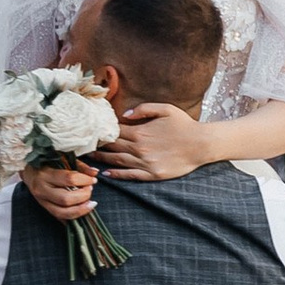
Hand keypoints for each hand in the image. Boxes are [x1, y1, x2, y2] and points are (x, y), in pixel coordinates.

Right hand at [22, 159, 97, 219]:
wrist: (28, 171)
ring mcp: (42, 201)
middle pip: (65, 199)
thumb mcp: (62, 159)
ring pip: (62, 212)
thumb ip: (80, 166)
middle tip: (90, 190)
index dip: (85, 180)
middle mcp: (41, 189)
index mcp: (45, 174)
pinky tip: (82, 212)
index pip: (69, 179)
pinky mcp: (44, 208)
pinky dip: (72, 217)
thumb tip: (95, 173)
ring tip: (90, 203)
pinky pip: (59, 217)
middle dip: (83, 196)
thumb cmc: (47, 163)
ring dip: (80, 210)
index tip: (93, 180)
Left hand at [96, 101, 214, 179]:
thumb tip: (124, 115)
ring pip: (117, 162)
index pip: (114, 132)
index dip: (102, 132)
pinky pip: (130, 175)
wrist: (201, 144)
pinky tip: (106, 174)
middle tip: (83, 147)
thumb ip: (142, 109)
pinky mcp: (152, 174)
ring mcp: (145, 162)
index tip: (91, 132)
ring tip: (89, 160)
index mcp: (140, 131)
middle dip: (97, 146)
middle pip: (112, 147)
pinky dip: (116, 175)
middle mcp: (140, 148)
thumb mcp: (165, 109)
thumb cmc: (185, 124)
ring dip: (102, 160)